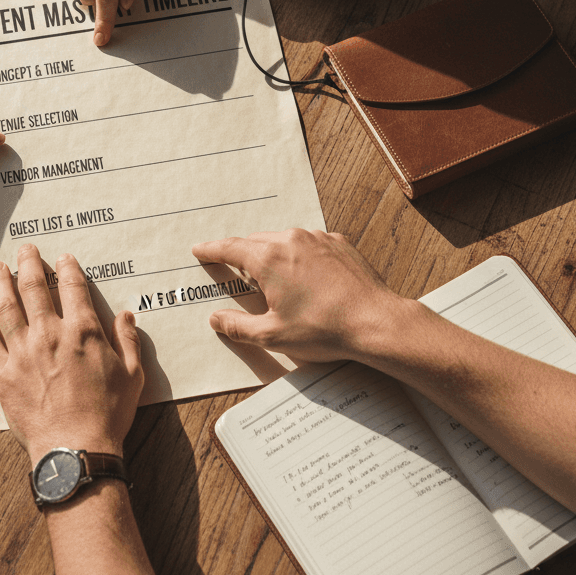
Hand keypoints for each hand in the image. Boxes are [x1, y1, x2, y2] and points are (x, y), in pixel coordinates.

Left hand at [0, 245, 143, 464]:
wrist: (75, 449)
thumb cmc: (107, 415)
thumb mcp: (133, 376)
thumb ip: (129, 341)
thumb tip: (127, 316)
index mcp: (83, 331)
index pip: (73, 287)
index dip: (68, 268)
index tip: (64, 259)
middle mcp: (50, 334)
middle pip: (34, 288)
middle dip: (29, 263)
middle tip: (25, 249)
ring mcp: (23, 352)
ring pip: (7, 306)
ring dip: (0, 282)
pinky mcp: (3, 373)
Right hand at [192, 229, 415, 363]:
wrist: (374, 321)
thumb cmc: (324, 329)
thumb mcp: (273, 336)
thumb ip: (238, 326)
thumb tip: (216, 319)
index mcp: (268, 260)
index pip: (230, 248)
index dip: (212, 249)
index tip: (200, 250)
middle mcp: (291, 240)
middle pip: (255, 242)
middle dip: (242, 254)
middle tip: (234, 269)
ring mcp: (317, 239)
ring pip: (283, 240)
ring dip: (272, 254)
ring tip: (273, 277)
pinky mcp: (338, 244)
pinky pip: (309, 243)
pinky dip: (299, 255)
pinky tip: (305, 276)